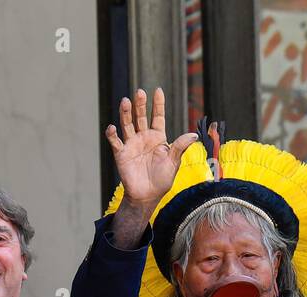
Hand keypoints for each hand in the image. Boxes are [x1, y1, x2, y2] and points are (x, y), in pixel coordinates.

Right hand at [106, 89, 199, 210]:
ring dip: (126, 113)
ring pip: (127, 124)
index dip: (158, 104)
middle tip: (140, 93)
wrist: (147, 196)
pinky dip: (112, 135)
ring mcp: (132, 144)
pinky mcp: (121, 154)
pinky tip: (113, 127)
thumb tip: (193, 135)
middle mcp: (143, 137)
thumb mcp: (173, 163)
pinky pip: (115, 142)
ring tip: (126, 101)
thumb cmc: (162, 180)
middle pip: (141, 117)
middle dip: (140, 105)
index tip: (157, 91)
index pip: (157, 116)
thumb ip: (180, 147)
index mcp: (158, 137)